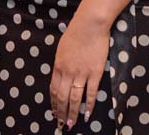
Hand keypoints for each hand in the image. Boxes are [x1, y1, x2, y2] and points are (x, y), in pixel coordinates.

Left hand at [50, 9, 111, 130]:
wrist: (89, 24)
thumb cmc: (76, 32)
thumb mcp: (62, 48)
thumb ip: (61, 63)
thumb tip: (61, 74)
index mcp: (58, 65)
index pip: (53, 89)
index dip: (53, 103)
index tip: (53, 112)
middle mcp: (67, 72)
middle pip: (62, 97)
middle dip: (60, 112)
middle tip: (60, 124)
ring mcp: (81, 73)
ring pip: (74, 98)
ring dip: (72, 113)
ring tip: (71, 123)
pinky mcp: (95, 73)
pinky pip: (90, 93)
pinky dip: (88, 105)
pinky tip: (87, 114)